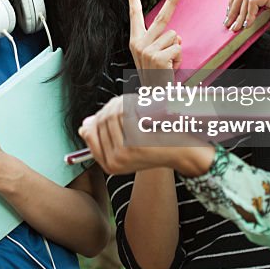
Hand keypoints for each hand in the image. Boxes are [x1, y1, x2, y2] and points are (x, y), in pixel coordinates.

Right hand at [77, 95, 212, 175]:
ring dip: (122, 104)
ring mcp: (121, 154)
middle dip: (110, 107)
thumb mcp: (129, 144)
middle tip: (126, 103)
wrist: (185, 153)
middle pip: (99, 123)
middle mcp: (112, 162)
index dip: (98, 117)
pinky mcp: (132, 144)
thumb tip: (84, 125)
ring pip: (111, 116)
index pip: (89, 134)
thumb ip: (106, 136)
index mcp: (109, 165)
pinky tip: (140, 105)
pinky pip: (123, 114)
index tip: (111, 109)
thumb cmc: (159, 144)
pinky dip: (131, 104)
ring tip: (135, 104)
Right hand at [127, 0, 183, 84]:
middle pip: (161, 17)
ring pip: (174, 36)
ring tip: (169, 64)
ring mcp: (147, 49)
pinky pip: (177, 47)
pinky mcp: (157, 56)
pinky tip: (171, 68)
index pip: (134, 15)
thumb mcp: (153, 57)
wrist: (153, 97)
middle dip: (173, 1)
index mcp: (135, 41)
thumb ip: (160, 42)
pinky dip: (179, 58)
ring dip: (177, 50)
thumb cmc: (156, 77)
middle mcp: (138, 43)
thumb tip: (177, 34)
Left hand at [224, 0, 269, 52]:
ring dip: (239, 14)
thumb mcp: (261, 9)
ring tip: (237, 27)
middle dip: (233, 7)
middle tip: (228, 23)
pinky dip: (248, 15)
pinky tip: (249, 25)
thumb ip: (249, 2)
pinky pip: (252, 1)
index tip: (228, 14)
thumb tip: (228, 7)